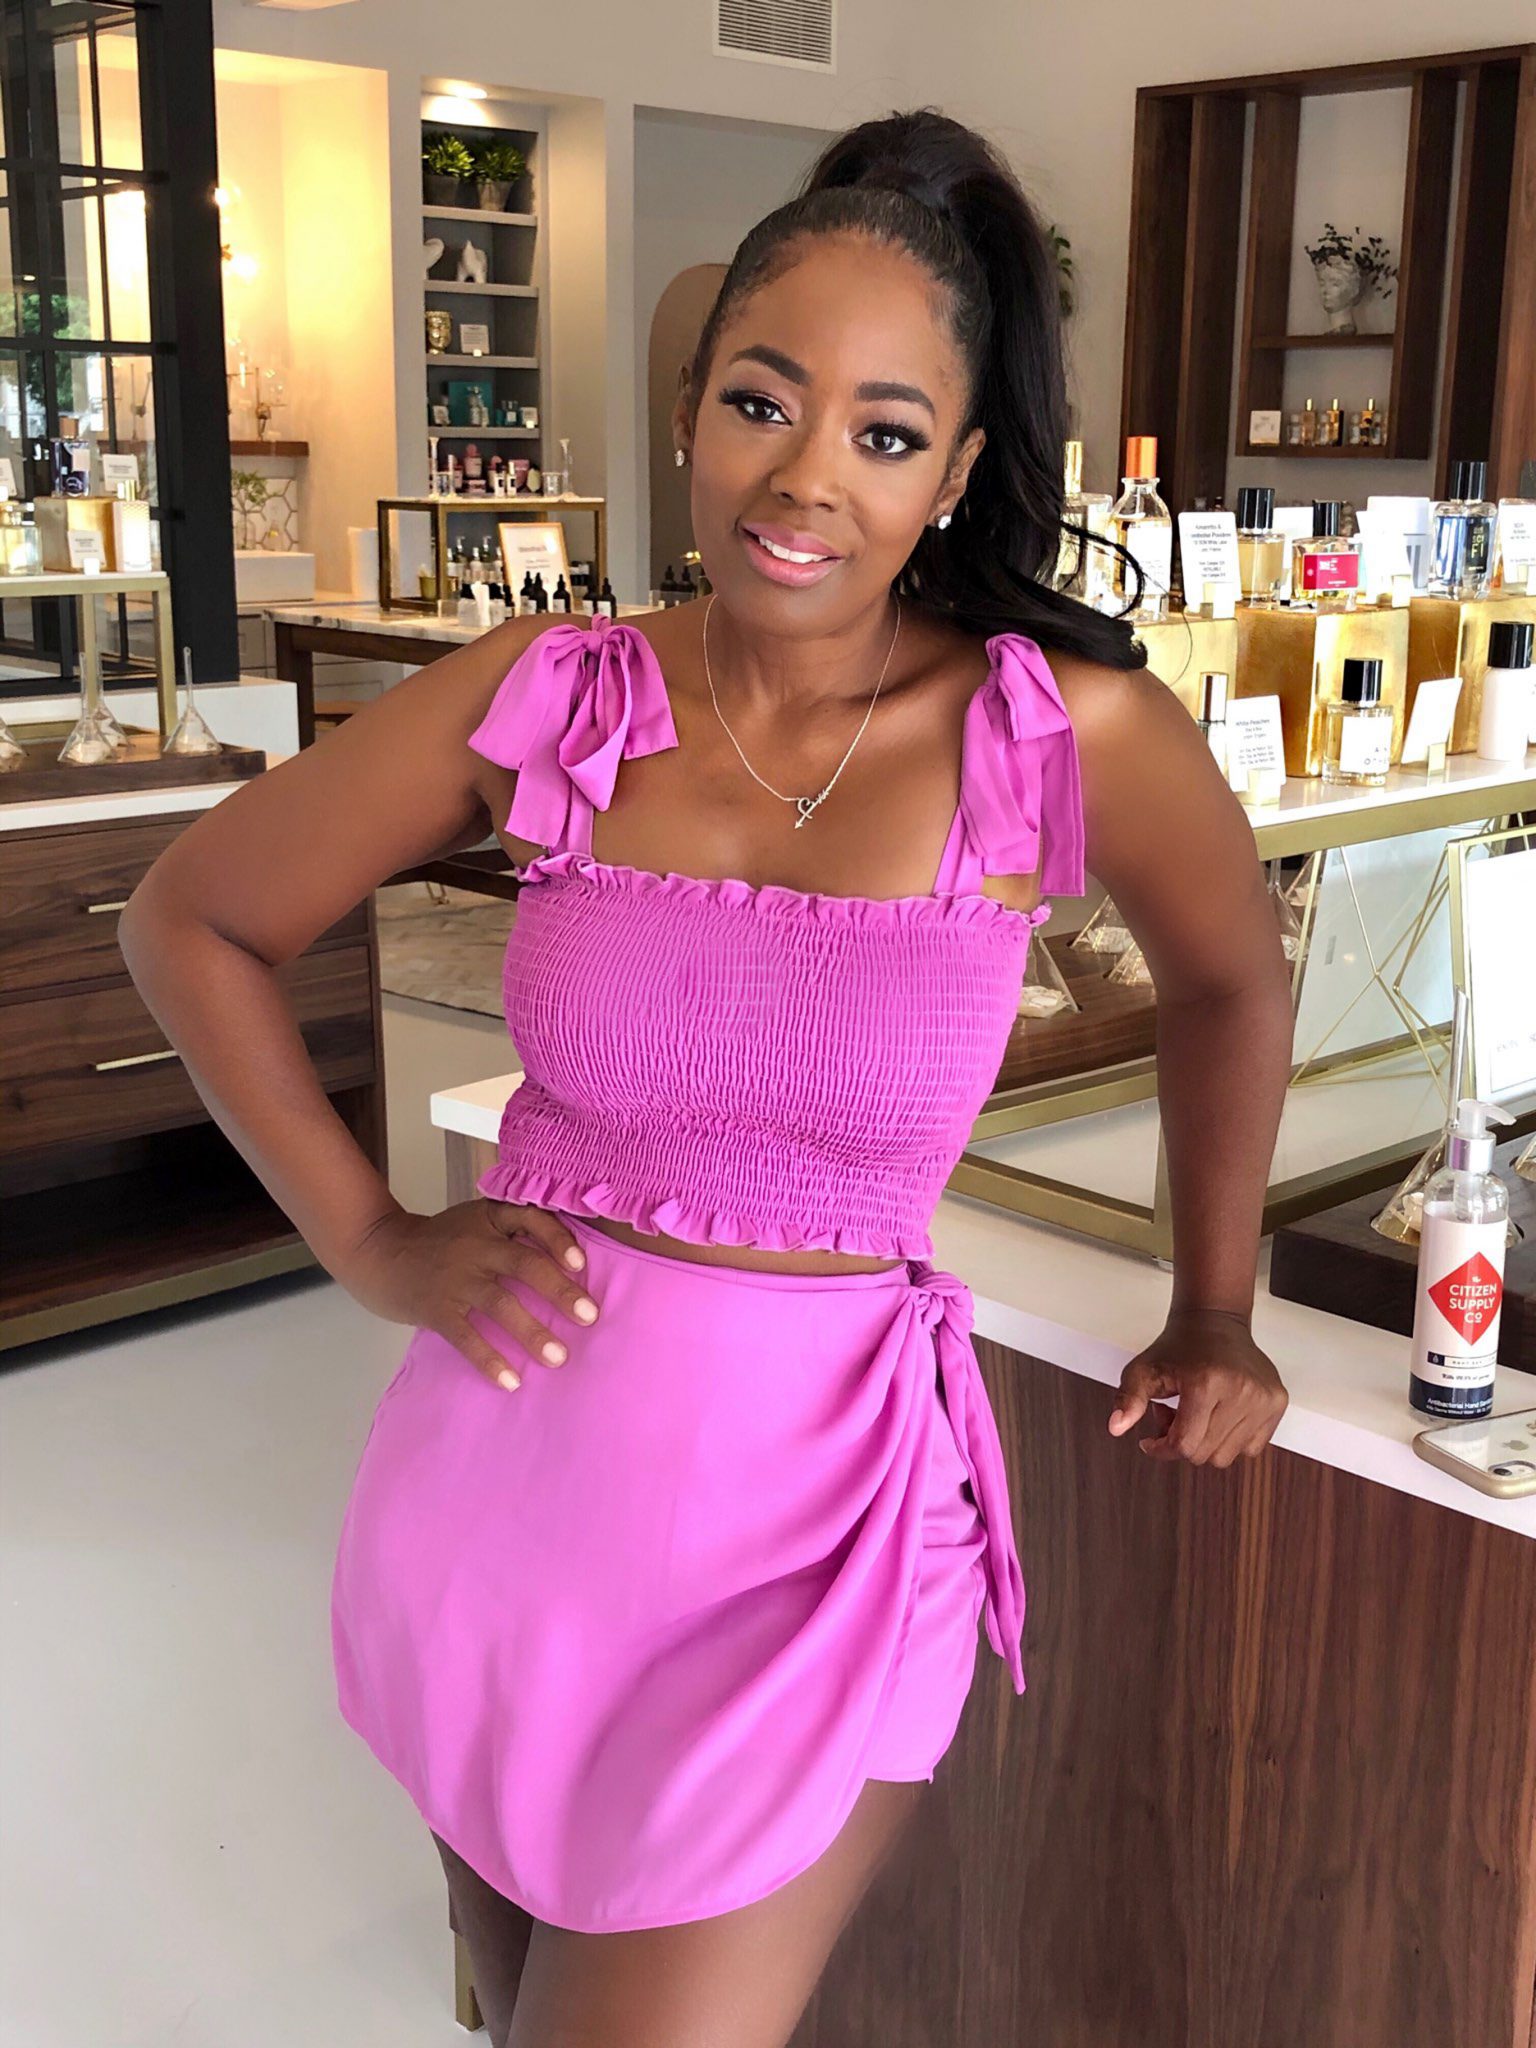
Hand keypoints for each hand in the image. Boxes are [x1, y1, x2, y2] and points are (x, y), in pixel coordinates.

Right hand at [343, 1199, 598, 1391]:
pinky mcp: (435, 1308)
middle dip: (559, 1291)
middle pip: (524, 1264)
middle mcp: (475, 1244)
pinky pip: (466, 1336)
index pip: (530, 1219)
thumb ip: (513, 1234)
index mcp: (489, 1218)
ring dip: (532, 1332)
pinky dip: (489, 1359)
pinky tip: (511, 1381)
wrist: (380, 1252)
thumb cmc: (441, 1242)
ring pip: (500, 1303)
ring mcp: (455, 1277)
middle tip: (589, 1316)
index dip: (557, 1239)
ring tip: (558, 1358)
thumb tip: (571, 1268)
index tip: (580, 1263)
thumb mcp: (476, 1221)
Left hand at [1106, 1309, 1286, 1466]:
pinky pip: (1250, 1448)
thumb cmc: (1178, 1346)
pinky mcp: (1278, 1402)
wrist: (1214, 1321)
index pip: (1185, 1444)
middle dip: (1182, 1442)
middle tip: (1174, 1415)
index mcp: (1207, 1381)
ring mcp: (1264, 1397)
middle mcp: (1242, 1390)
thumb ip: (1128, 1398)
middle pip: (1205, 1454)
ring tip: (1196, 1414)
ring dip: (1205, 1442)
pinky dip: (1230, 1440)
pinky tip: (1217, 1416)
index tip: (1151, 1438)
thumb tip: (1116, 1427)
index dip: (1162, 1448)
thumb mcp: (1143, 1369)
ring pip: (1227, 1456)